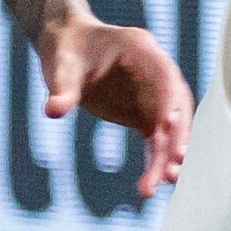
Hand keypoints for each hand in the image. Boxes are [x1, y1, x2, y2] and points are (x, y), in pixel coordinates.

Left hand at [42, 15, 192, 193]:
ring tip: (166, 180)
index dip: (168, 97)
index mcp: (139, 47)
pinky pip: (157, 138)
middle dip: (176, 134)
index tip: (169, 122)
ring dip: (170, 152)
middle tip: (173, 164)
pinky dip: (156, 158)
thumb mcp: (59, 66)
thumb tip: (53, 111)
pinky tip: (152, 183)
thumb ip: (61, 89)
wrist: (68, 47)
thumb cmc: (66, 50)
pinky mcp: (144, 112)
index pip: (163, 72)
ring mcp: (153, 93)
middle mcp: (154, 70)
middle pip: (175, 103)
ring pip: (171, 125)